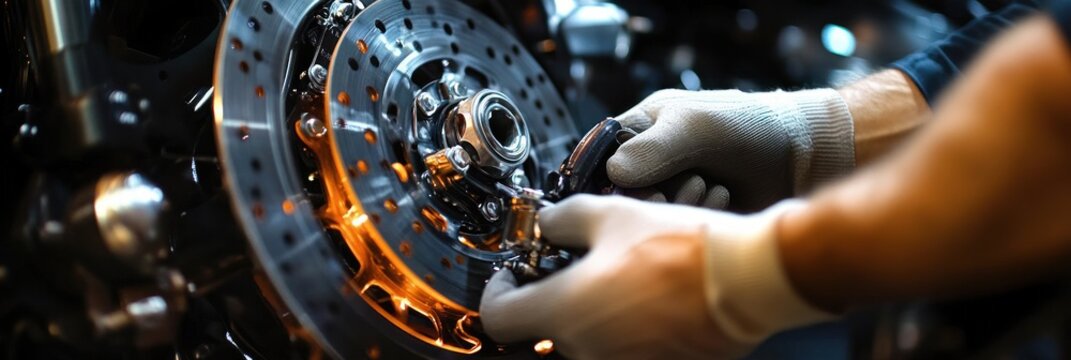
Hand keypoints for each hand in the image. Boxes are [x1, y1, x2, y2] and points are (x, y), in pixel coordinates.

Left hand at [479, 195, 832, 358]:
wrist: (747, 279)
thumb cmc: (682, 248)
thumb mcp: (612, 214)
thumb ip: (565, 219)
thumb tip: (549, 222)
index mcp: (566, 311)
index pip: (500, 317)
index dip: (496, 292)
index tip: (509, 275)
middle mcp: (588, 350)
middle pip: (546, 328)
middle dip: (552, 294)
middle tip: (571, 264)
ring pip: (586, 339)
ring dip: (590, 310)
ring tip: (618, 275)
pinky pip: (624, 348)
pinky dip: (624, 326)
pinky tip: (646, 296)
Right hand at [609, 89, 853, 210]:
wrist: (803, 155)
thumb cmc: (752, 126)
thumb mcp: (697, 126)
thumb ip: (653, 147)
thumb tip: (614, 172)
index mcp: (641, 129)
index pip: (599, 158)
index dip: (606, 177)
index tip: (626, 187)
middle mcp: (651, 162)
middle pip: (620, 194)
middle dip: (647, 196)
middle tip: (673, 190)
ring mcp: (671, 191)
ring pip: (647, 216)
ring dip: (677, 207)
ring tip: (709, 188)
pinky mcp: (690, 217)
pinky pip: (674, 230)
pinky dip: (694, 218)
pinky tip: (720, 200)